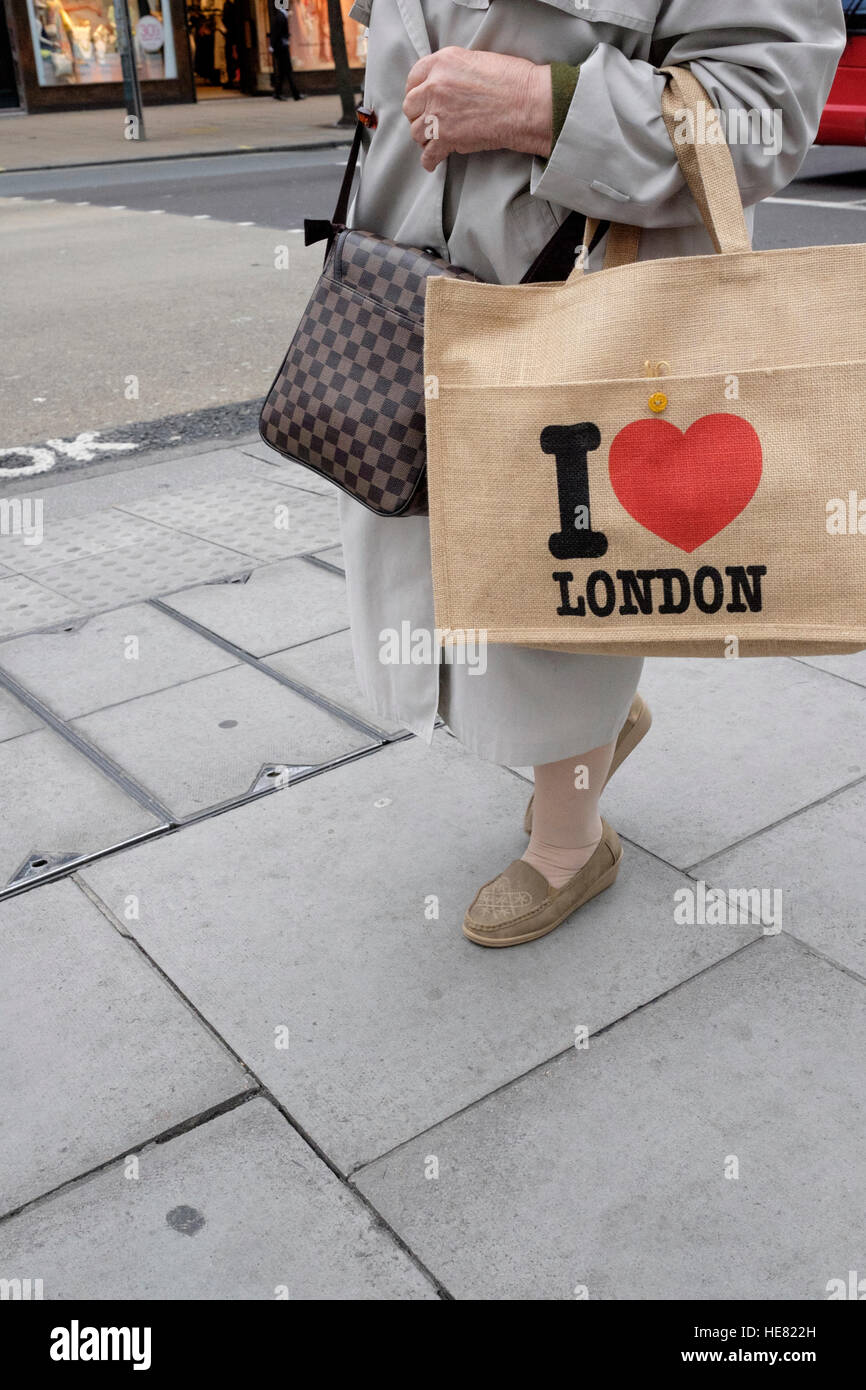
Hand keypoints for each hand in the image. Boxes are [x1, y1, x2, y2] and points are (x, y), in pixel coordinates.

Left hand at [402, 46, 552, 171]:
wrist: (527, 104)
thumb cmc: (513, 81)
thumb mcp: (476, 60)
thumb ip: (453, 71)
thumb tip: (446, 86)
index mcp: (442, 62)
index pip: (414, 78)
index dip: (416, 91)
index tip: (421, 100)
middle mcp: (435, 86)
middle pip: (410, 106)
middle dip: (419, 115)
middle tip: (429, 121)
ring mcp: (438, 114)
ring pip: (416, 132)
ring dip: (424, 138)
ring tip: (434, 141)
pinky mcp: (447, 139)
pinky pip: (428, 155)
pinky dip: (430, 161)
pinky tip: (434, 161)